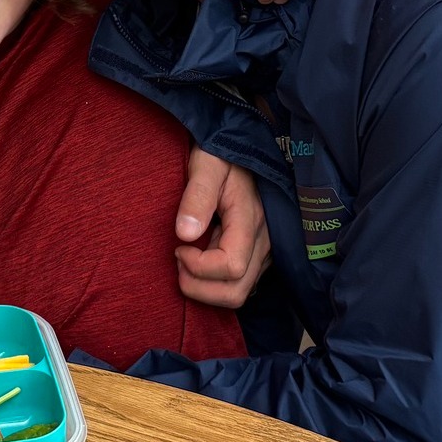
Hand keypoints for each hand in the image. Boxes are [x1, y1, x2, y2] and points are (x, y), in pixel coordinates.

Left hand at [174, 148, 271, 308]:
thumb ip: (196, 197)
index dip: (197, 266)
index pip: (231, 267)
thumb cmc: (221, 154)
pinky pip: (240, 285)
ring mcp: (263, 251)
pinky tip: (201, 258)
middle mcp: (263, 241)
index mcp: (250, 220)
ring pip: (238, 294)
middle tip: (178, 258)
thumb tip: (184, 234)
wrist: (242, 147)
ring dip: (206, 288)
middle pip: (235, 292)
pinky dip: (215, 284)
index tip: (178, 246)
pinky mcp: (258, 254)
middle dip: (198, 287)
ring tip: (186, 260)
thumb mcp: (206, 166)